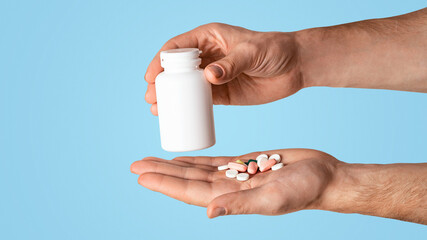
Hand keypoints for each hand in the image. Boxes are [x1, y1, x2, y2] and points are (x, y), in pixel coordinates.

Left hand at [130, 149, 339, 217]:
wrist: (323, 176)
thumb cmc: (305, 190)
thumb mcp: (273, 198)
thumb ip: (241, 205)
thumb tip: (207, 212)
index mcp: (232, 198)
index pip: (189, 192)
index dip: (165, 184)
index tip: (141, 176)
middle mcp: (228, 189)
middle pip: (187, 180)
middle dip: (160, 173)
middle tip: (135, 166)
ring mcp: (235, 176)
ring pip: (196, 170)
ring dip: (173, 166)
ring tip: (150, 160)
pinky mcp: (245, 163)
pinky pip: (214, 162)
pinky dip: (195, 160)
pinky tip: (182, 158)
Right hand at [145, 23, 302, 114]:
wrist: (296, 67)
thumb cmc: (275, 49)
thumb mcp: (252, 52)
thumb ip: (231, 64)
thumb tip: (208, 77)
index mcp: (209, 37)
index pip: (178, 47)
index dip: (160, 60)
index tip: (150, 76)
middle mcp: (208, 56)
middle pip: (177, 69)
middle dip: (161, 83)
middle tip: (151, 98)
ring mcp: (214, 76)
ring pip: (186, 87)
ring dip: (170, 98)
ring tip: (157, 110)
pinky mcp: (223, 94)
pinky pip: (201, 101)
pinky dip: (187, 107)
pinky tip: (175, 115)